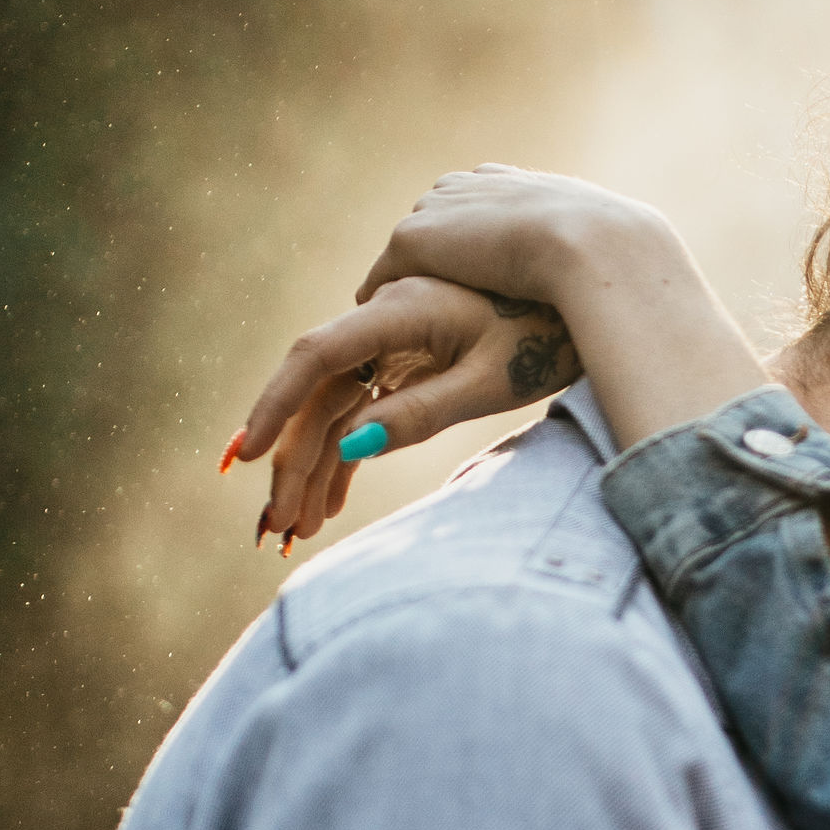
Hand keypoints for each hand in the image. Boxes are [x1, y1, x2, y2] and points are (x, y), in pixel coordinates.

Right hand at [222, 276, 576, 548]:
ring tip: (292, 532)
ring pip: (334, 409)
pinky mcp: (407, 361)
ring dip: (311, 470)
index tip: (246, 457)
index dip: (275, 406)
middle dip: (290, 465)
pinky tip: (326, 506)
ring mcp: (392, 342)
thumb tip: (349, 449)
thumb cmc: (545, 338)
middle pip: (318, 397)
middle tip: (273, 529)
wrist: (583, 297)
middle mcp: (383, 322)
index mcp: (399, 313)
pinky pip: (360, 410)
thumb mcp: (488, 383)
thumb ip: (418, 414)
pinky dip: (344, 456)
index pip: (315, 358)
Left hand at [356, 162, 693, 319]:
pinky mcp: (414, 240)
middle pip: (435, 227)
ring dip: (404, 288)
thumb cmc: (620, 263)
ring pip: (408, 257)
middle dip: (432, 265)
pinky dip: (382, 307)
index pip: (479, 210)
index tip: (474, 289)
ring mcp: (440, 211)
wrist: (595, 248)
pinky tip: (388, 341)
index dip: (475, 252)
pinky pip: (382, 281)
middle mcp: (473, 186)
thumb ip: (595, 258)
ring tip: (399, 334)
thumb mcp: (613, 254)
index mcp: (519, 184)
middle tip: (425, 313)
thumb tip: (615, 278)